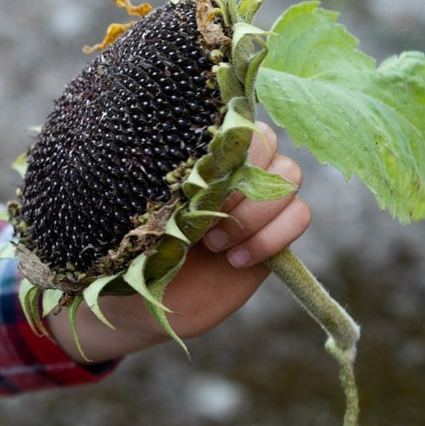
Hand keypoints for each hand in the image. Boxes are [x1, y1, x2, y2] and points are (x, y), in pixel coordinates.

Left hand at [50, 122, 310, 360]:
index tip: (199, 181)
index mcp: (194, 156)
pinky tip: (235, 260)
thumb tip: (178, 163)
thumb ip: (155, 188)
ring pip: (289, 178)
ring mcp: (254, 201)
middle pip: (268, 144)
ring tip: (214, 244)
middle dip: (242, 183)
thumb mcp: (130, 217)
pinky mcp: (272, 234)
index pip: (234, 120)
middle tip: (204, 220)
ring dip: (255, 213)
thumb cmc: (124, 253)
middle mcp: (228, 171)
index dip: (229, 145)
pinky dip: (273, 237)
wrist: (138, 305)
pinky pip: (300, 215)